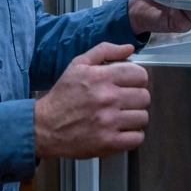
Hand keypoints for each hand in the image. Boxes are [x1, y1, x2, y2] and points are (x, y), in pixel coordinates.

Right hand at [33, 42, 149, 158]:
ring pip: (143, 117)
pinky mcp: (109, 142)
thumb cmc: (63, 95)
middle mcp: (108, 98)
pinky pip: (138, 138)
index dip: (136, 79)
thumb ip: (105, 51)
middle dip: (136, 98)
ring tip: (121, 117)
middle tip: (124, 102)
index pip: (140, 75)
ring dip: (134, 117)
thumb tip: (130, 48)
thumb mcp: (78, 64)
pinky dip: (132, 135)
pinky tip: (121, 131)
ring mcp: (110, 122)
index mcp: (102, 77)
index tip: (129, 85)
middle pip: (144, 96)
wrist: (45, 126)